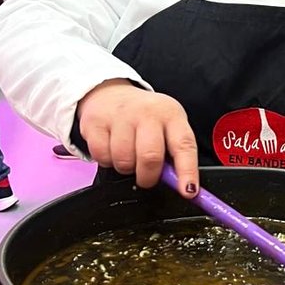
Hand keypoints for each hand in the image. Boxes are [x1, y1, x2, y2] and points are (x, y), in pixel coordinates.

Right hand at [76, 79, 198, 193]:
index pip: (184, 145)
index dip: (187, 171)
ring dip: (126, 168)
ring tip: (128, 155)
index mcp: (171, 115)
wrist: (110, 93)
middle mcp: (148, 113)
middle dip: (148, 177)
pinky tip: (111, 148)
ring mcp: (121, 116)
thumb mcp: (167, 127)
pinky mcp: (96, 122)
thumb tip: (182, 186)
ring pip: (124, 161)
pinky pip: (102, 157)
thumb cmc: (145, 117)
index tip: (188, 191)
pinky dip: (107, 161)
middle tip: (146, 177)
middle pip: (150, 157)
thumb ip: (174, 154)